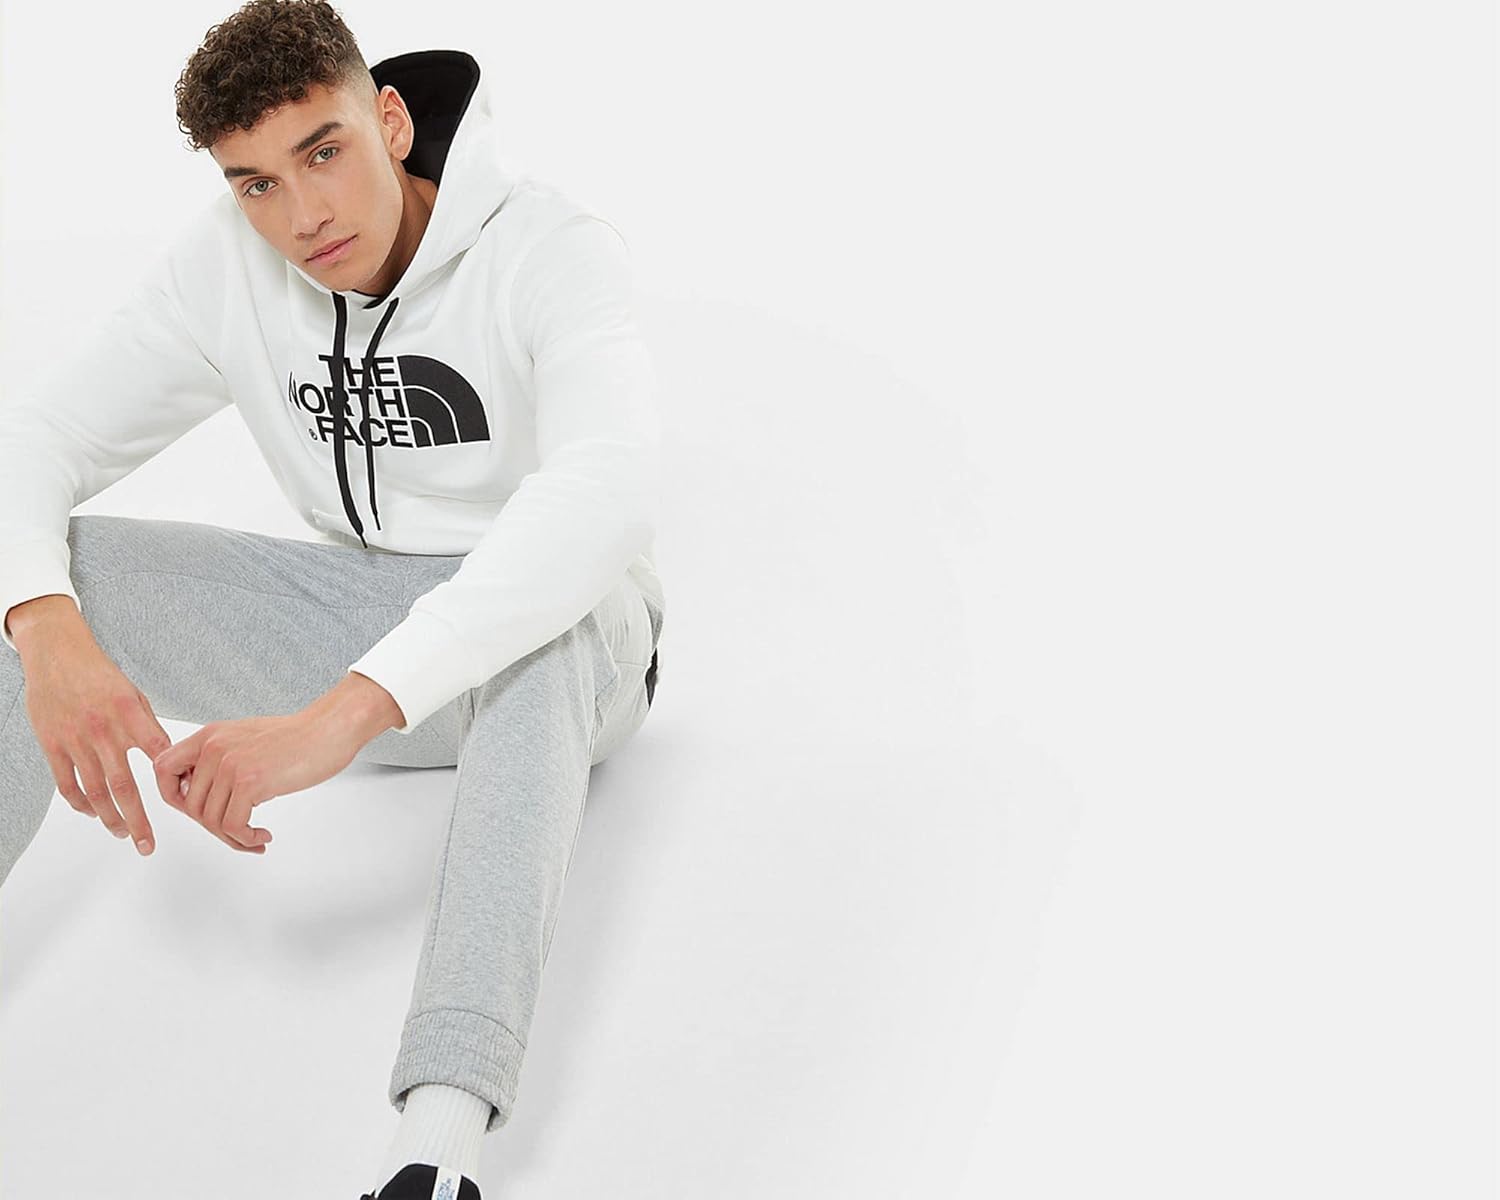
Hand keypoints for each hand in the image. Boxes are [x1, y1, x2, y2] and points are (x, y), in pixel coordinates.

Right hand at [13, 614, 170, 855]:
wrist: (57, 655)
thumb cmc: (100, 675)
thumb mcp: (133, 693)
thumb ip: (147, 726)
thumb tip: (167, 758)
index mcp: (129, 713)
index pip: (157, 751)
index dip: (170, 777)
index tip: (182, 799)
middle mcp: (102, 729)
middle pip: (122, 785)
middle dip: (138, 819)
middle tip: (148, 843)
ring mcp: (75, 740)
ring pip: (93, 792)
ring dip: (109, 818)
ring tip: (124, 834)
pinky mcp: (53, 745)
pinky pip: (66, 783)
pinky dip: (80, 804)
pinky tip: (93, 813)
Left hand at [152, 713, 361, 853]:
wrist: (329, 729)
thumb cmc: (297, 738)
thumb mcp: (245, 739)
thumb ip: (219, 758)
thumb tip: (202, 792)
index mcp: (209, 735)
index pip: (162, 769)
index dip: (172, 795)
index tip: (197, 810)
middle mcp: (213, 747)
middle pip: (189, 805)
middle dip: (212, 827)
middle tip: (236, 832)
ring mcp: (230, 764)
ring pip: (210, 820)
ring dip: (232, 838)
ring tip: (252, 838)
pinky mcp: (250, 781)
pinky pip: (232, 825)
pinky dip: (245, 838)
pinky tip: (261, 836)